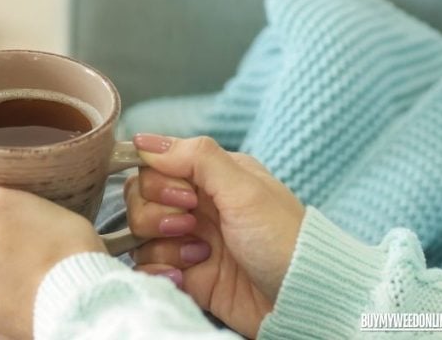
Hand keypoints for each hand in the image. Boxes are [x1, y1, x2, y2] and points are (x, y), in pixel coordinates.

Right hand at [125, 134, 305, 337]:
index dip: (159, 181)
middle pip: (140, 198)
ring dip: (162, 245)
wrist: (301, 299)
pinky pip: (147, 267)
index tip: (186, 196)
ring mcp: (188, 241)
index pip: (155, 165)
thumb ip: (196, 157)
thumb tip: (144, 142)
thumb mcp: (245, 189)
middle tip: (191, 226)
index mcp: (211, 177)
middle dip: (157, 214)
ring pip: (140, 233)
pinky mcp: (185, 274)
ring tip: (198, 255)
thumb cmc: (285, 240)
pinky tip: (185, 276)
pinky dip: (158, 272)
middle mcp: (196, 205)